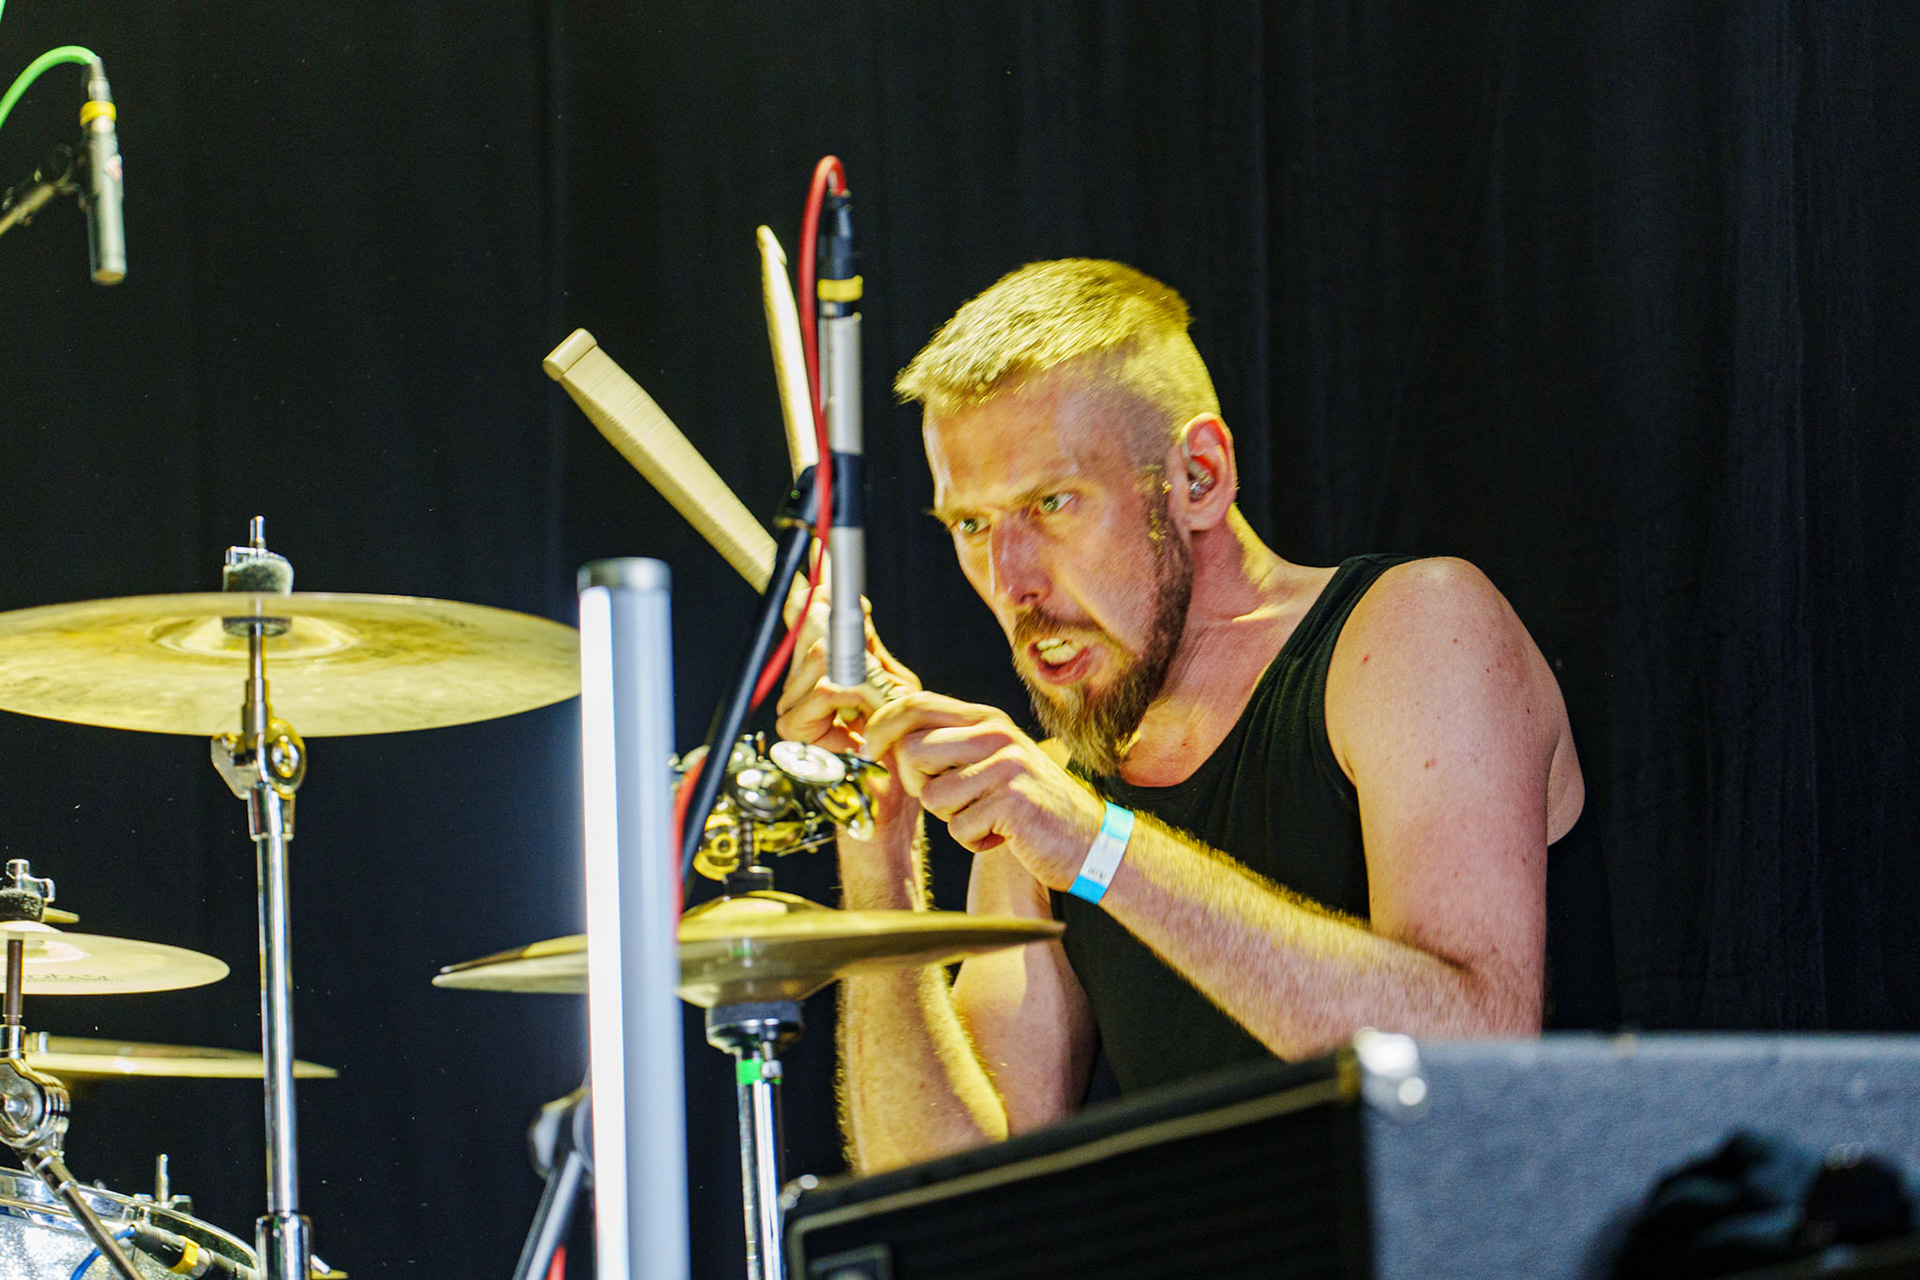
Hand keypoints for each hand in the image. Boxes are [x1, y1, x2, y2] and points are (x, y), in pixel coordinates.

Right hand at [774, 593, 922, 847]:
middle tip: (870, 671)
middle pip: (812, 636)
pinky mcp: (795, 731)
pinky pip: (825, 690)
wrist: (893, 802)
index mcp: (816, 677)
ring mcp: (793, 710)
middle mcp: (798, 691)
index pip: (802, 624)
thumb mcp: (891, 687)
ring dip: (857, 678)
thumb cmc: (893, 752)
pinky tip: (860, 717)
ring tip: (871, 709)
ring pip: (819, 661)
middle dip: (846, 643)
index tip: (817, 558)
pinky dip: (852, 696)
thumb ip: (867, 648)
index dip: (810, 593)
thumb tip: (852, 603)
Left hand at [863, 692, 1106, 891]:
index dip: (880, 728)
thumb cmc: (1030, 807)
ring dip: (952, 819)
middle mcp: (996, 733)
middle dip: (917, 785)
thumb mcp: (991, 762)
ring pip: (932, 796)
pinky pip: (959, 828)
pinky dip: (975, 841)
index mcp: (986, 719)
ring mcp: (1006, 765)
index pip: (915, 703)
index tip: (869, 751)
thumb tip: (886, 743)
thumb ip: (949, 746)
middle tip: (952, 800)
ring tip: (987, 818)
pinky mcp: (1012, 801)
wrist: (1090, 842)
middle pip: (911, 751)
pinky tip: (1003, 835)